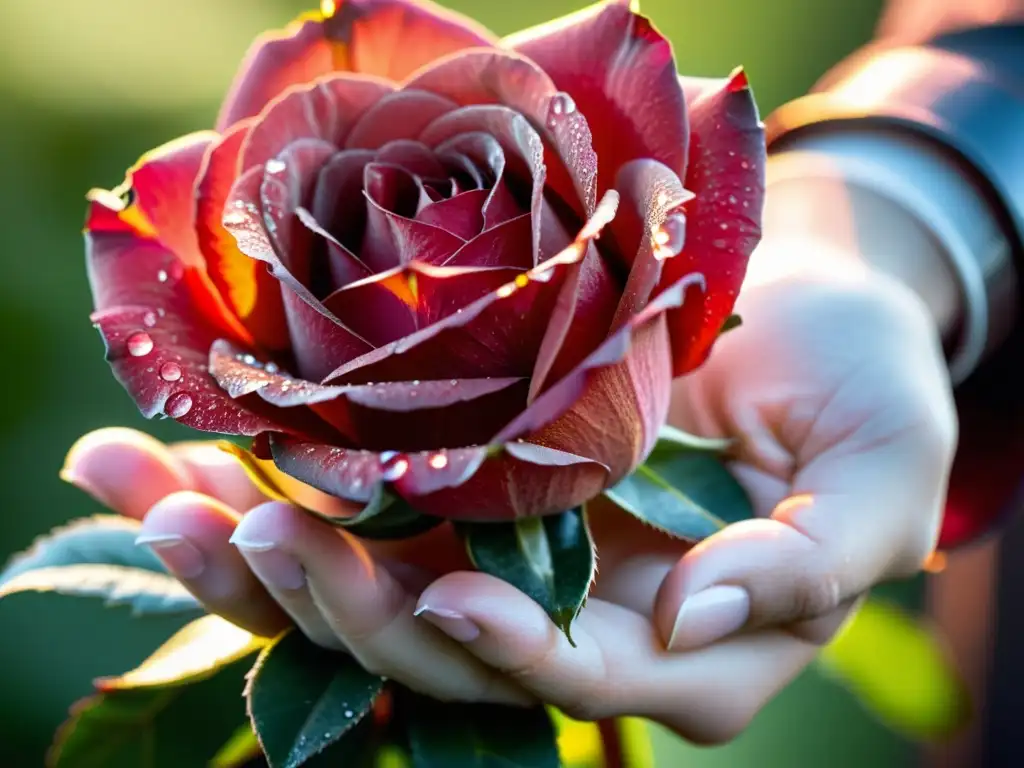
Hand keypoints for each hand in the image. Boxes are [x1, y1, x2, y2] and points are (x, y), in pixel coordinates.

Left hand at [62, 258, 954, 743]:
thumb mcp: (883, 475)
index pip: (580, 677)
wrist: (801, 311)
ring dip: (253, 549)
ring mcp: (506, 553)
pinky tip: (176, 454)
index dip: (513, 651)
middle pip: (437, 646)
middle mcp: (576, 618)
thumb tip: (693, 623)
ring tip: (150, 492)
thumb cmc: (864, 389)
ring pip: (365, 584)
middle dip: (331, 603)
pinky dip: (268, 478)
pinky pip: (356, 504)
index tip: (445, 604)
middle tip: (233, 529)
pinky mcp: (460, 489)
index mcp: (683, 644)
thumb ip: (813, 565)